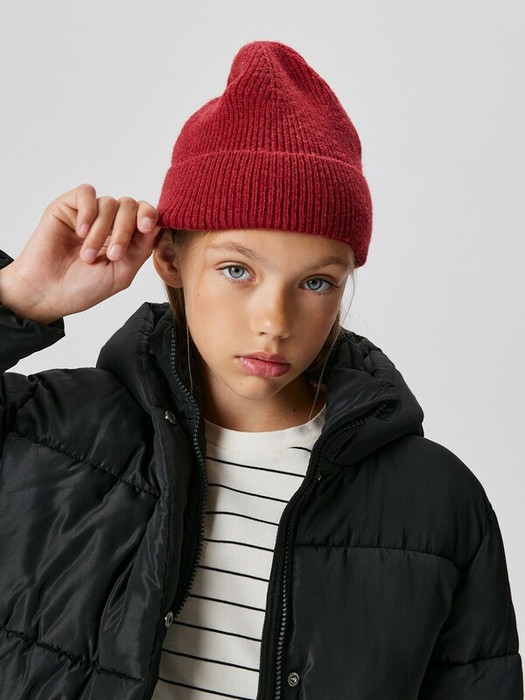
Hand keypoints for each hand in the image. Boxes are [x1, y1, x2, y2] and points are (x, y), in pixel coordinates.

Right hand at [0, 183, 161, 322]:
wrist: (46, 292)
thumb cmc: (82, 288)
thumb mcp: (122, 274)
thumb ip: (142, 250)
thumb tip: (158, 224)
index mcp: (125, 239)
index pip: (145, 215)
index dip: (150, 217)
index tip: (147, 228)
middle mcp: (109, 224)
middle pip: (130, 206)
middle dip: (126, 230)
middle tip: (113, 255)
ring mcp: (88, 214)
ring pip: (109, 202)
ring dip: (102, 231)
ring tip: (87, 256)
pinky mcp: (67, 207)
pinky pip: (87, 193)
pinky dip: (88, 212)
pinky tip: (80, 232)